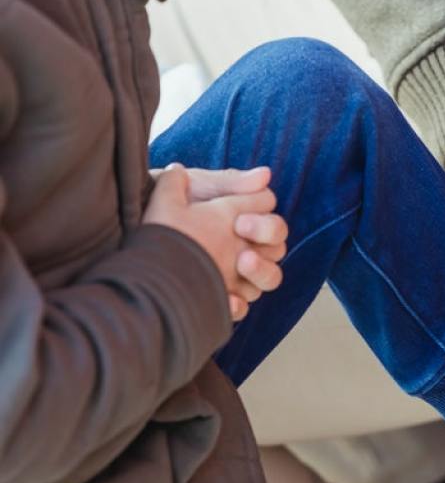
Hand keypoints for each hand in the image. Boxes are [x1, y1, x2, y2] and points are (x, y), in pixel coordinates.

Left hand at [144, 165, 287, 320]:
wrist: (131, 225)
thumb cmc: (166, 202)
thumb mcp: (196, 187)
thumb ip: (230, 183)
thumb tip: (266, 174)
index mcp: (246, 224)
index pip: (275, 229)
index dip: (267, 225)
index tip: (241, 221)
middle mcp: (246, 251)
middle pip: (276, 253)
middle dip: (265, 243)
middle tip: (241, 233)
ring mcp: (235, 277)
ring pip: (265, 283)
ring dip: (260, 272)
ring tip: (241, 263)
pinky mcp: (219, 298)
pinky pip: (240, 308)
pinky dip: (237, 305)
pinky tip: (227, 299)